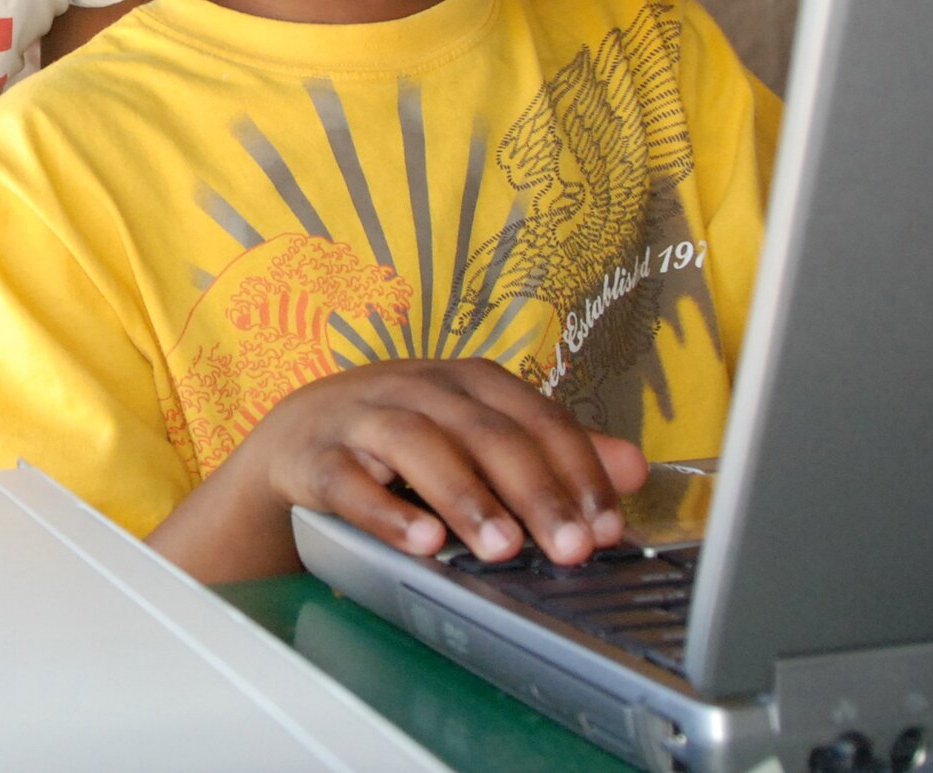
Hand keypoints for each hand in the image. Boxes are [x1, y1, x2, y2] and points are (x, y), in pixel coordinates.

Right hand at [222, 357, 648, 568]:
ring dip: (466, 497)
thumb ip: (553, 452)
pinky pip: (351, 481)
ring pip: (420, 446)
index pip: (536, 417)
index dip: (576, 470)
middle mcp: (421, 388)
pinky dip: (387, 512)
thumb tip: (634, 467)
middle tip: (570, 549)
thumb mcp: (479, 436)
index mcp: (469, 382)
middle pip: (486, 432)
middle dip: (534, 492)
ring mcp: (365, 417)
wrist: (298, 436)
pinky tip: (422, 543)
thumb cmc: (403, 439)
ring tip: (502, 550)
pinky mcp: (318, 455)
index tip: (606, 526)